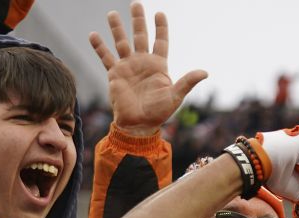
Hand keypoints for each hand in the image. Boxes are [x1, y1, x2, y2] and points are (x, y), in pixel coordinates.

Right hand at [89, 2, 206, 136]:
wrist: (138, 124)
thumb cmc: (158, 113)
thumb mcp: (175, 96)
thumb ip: (187, 82)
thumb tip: (205, 72)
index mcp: (158, 66)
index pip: (161, 41)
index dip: (161, 28)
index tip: (160, 13)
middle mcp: (142, 62)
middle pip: (140, 36)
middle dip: (138, 20)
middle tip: (136, 3)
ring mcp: (128, 66)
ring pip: (121, 42)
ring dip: (117, 28)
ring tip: (112, 13)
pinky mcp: (114, 74)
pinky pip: (105, 57)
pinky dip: (99, 47)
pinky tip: (93, 34)